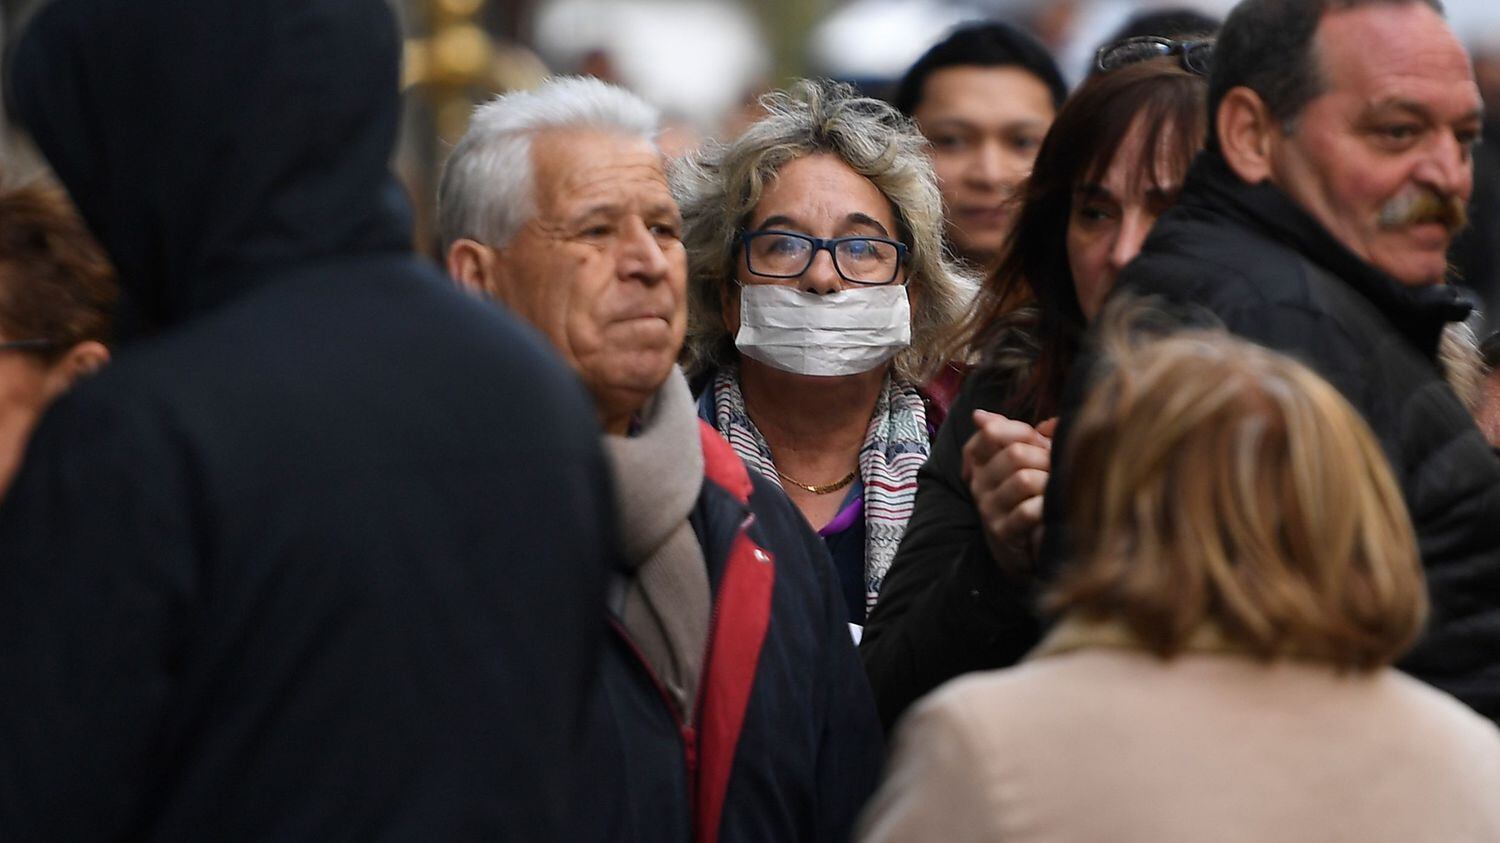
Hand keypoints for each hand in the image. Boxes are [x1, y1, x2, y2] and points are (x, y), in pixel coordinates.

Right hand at [961, 411, 1053, 575]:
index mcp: (980, 462)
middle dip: (1044, 458)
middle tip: (1055, 469)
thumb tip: (1011, 418)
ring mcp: (989, 508)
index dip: (1021, 431)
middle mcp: (979, 483)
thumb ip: (1023, 436)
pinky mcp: (1002, 532)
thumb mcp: (1024, 463)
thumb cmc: (1028, 498)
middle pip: (1015, 454)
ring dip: (1048, 483)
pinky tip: (1050, 509)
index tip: (1038, 441)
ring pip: (1024, 480)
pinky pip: (1028, 511)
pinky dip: (1046, 507)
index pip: (991, 432)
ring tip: (1054, 489)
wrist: (1022, 548)